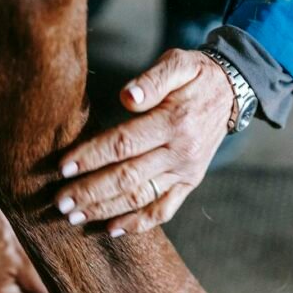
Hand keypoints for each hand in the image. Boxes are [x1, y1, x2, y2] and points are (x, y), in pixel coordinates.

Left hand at [55, 49, 234, 235]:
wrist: (233, 92)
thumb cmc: (195, 75)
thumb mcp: (179, 62)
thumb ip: (153, 79)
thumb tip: (127, 97)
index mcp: (175, 121)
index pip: (124, 143)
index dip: (92, 156)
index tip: (62, 167)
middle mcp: (181, 152)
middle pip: (127, 177)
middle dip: (90, 191)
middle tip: (59, 203)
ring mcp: (186, 172)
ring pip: (140, 198)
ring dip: (105, 210)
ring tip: (74, 218)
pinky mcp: (189, 184)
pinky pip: (163, 210)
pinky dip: (137, 223)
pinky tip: (111, 230)